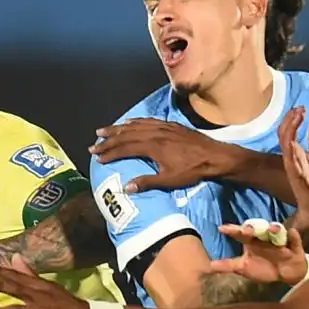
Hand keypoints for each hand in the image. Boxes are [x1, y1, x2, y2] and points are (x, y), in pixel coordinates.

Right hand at [90, 118, 242, 192]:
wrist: (215, 156)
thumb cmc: (193, 170)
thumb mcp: (170, 180)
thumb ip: (147, 183)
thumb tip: (126, 188)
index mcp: (153, 146)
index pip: (125, 148)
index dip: (110, 153)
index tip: (98, 157)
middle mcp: (155, 133)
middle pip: (126, 134)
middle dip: (108, 140)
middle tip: (94, 144)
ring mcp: (163, 127)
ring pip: (135, 125)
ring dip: (118, 128)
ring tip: (104, 131)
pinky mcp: (170, 125)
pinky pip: (147, 120)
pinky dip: (134, 122)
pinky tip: (129, 123)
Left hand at [208, 220, 308, 286]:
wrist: (285, 276)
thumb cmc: (264, 268)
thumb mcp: (244, 268)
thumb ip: (228, 266)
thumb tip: (210, 266)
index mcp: (252, 242)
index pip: (241, 233)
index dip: (232, 230)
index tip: (221, 228)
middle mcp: (264, 238)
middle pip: (258, 229)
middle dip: (253, 228)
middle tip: (247, 230)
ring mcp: (279, 241)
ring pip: (277, 232)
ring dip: (275, 229)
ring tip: (272, 229)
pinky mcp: (294, 246)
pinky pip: (294, 240)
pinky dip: (294, 237)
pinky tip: (292, 233)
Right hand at [277, 106, 308, 237]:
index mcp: (297, 156)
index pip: (288, 133)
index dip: (293, 119)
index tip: (303, 108)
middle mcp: (292, 160)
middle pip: (283, 134)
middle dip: (290, 119)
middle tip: (300, 108)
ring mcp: (293, 168)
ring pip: (285, 143)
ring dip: (291, 128)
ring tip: (299, 114)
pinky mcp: (298, 177)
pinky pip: (290, 160)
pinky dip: (291, 146)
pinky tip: (295, 136)